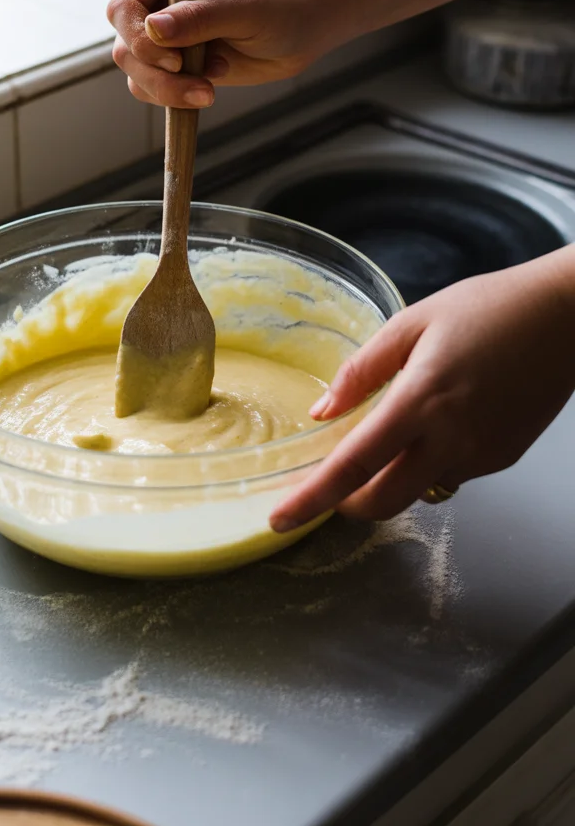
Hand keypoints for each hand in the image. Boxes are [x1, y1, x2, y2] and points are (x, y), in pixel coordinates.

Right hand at [107, 0, 329, 108]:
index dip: (139, 37)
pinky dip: (172, 95)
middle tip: (202, 83)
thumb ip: (200, 18)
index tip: (175, 59)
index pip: (124, 5)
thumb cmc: (281, 3)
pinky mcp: (174, 58)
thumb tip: (153, 29)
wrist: (305, 27)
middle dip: (158, 72)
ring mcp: (163, 30)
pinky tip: (208, 90)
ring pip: (135, 69)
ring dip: (167, 88)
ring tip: (210, 89)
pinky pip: (149, 85)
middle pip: (125, 44)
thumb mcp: (245, 8)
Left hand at [270, 247, 574, 529]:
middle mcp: (451, 439)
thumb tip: (322, 412)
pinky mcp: (502, 459)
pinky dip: (427, 464)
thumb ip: (362, 371)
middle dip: (346, 505)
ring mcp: (481, 455)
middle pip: (383, 502)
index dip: (312, 498)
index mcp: (421, 401)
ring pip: (418, 492)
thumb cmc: (490, 308)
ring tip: (382, 441)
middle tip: (327, 483)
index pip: (353, 466)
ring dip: (388, 482)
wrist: (564, 318)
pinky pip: (450, 476)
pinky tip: (433, 426)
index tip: (279, 517)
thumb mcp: (412, 322)